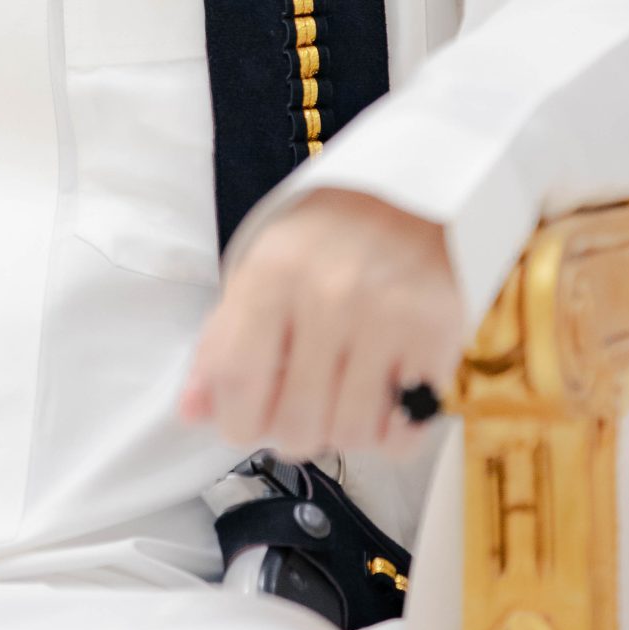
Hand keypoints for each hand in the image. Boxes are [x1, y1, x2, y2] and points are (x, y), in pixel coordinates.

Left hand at [179, 188, 462, 460]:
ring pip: (351, 434)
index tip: (246, 422)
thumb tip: (190, 412)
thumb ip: (222, 343)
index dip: (237, 423)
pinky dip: (391, 433)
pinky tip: (383, 401)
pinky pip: (405, 431)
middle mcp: (330, 296)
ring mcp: (388, 317)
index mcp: (272, 275)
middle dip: (292, 432)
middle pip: (296, 424)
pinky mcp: (438, 335)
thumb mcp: (260, 270)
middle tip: (301, 407)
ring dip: (342, 431)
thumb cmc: (324, 241)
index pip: (238, 383)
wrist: (411, 195)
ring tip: (343, 397)